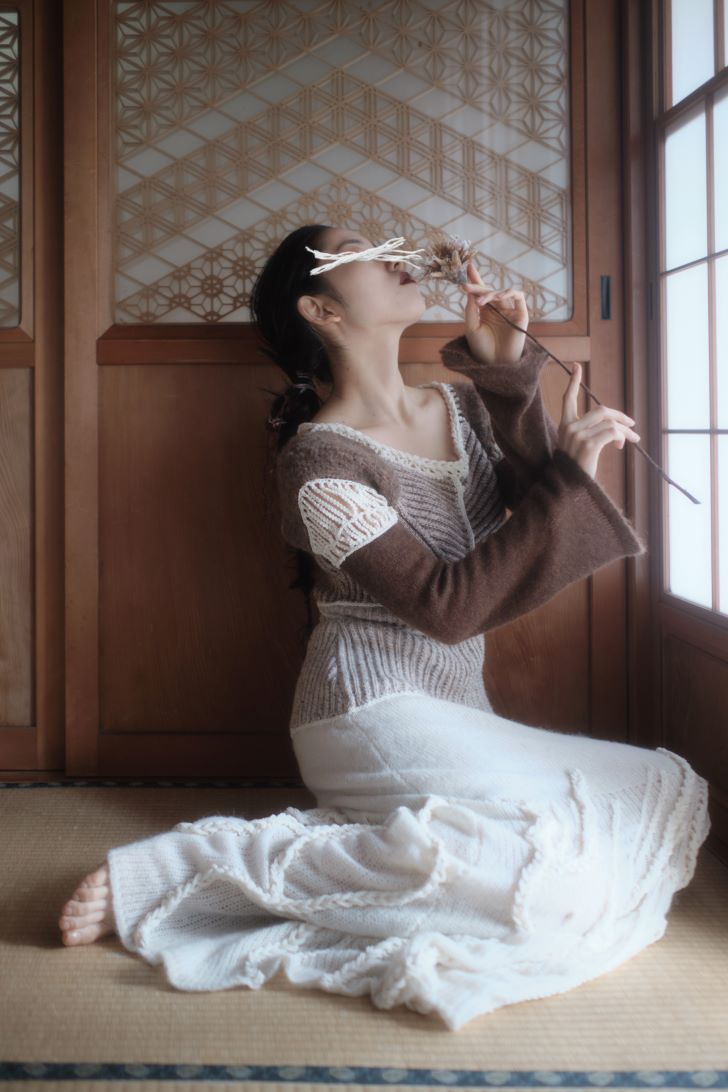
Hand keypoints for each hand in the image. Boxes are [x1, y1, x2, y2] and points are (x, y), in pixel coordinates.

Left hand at [460, 260, 529, 364]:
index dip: (475, 279)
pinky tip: (497, 297)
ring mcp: (510, 310)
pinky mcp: (521, 314)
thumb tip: (470, 291)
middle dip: (477, 286)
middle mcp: (498, 308)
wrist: (495, 364)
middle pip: (489, 290)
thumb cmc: (482, 349)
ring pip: (501, 292)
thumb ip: (470, 309)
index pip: (480, 291)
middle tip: (466, 286)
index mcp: (485, 311)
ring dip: (490, 293)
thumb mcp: (471, 328)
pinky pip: (517, 296)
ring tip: (480, 302)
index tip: (467, 266)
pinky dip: (508, 293)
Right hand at [557, 363, 640, 479]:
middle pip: (601, 410)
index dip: (573, 382)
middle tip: (632, 425)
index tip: (576, 366)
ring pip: (610, 422)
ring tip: (631, 440)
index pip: (567, 399)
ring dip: (625, 431)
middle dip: (620, 416)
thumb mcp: (577, 447)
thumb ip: (589, 432)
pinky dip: (623, 437)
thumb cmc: (575, 469)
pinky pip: (613, 432)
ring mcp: (578, 435)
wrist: (567, 488)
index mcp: (564, 426)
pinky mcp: (588, 444)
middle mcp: (569, 428)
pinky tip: (621, 446)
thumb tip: (615, 427)